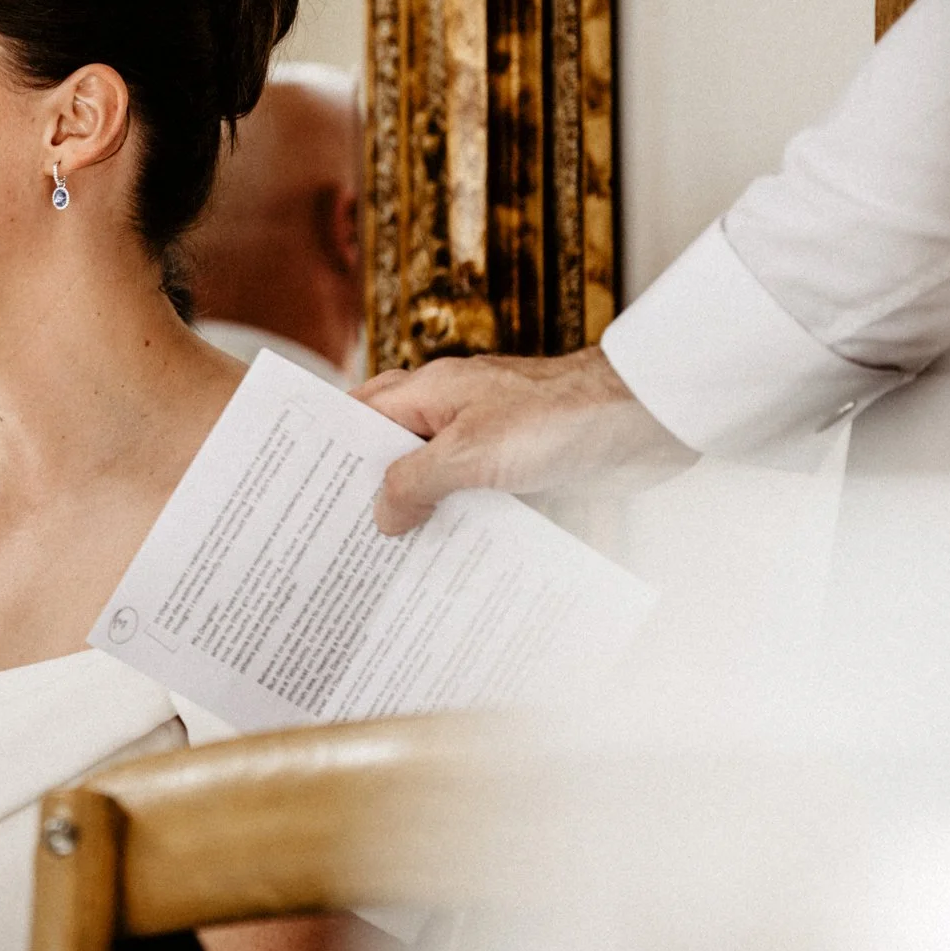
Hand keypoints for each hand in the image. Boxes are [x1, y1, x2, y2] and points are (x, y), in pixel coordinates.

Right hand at [356, 346, 693, 532]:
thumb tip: (381, 515)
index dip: (329, 451)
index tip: (302, 491)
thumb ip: (417, 482)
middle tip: (335, 533)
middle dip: (364, 486)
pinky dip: (454, 518)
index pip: (358, 417)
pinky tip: (445, 554)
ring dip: (412, 509)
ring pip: (430, 474)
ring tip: (382, 557)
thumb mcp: (472, 454)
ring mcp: (484, 437)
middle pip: (389, 448)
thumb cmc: (559, 419)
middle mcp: (450, 412)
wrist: (646, 416)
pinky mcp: (517, 463)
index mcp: (428, 393)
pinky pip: (469, 493)